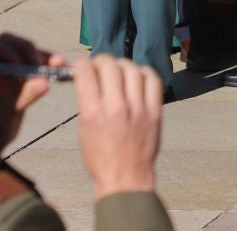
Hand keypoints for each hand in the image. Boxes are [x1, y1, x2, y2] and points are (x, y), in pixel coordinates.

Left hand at [0, 33, 62, 166]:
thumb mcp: (2, 117)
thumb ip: (23, 98)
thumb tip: (45, 83)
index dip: (4, 49)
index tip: (17, 63)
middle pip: (8, 42)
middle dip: (26, 48)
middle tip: (39, 63)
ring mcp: (8, 69)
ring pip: (25, 49)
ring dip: (42, 55)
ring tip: (58, 64)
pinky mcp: (22, 74)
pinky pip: (36, 62)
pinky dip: (49, 63)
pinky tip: (61, 66)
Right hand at [72, 55, 160, 201]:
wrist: (126, 176)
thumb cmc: (100, 157)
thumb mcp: (83, 130)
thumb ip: (87, 103)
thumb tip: (90, 80)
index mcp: (94, 113)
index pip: (86, 74)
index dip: (80, 64)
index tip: (80, 64)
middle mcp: (117, 107)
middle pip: (110, 66)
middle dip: (100, 60)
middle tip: (99, 65)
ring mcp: (139, 107)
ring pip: (132, 69)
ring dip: (122, 64)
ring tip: (117, 69)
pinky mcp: (155, 110)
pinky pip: (153, 79)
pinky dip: (143, 72)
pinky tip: (137, 75)